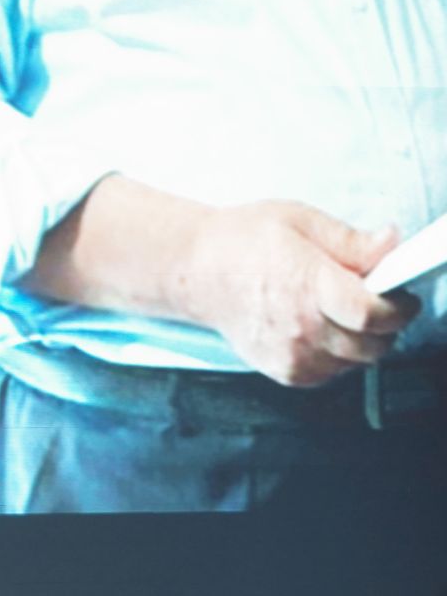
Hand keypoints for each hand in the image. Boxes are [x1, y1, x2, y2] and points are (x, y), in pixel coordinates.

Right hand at [185, 201, 415, 386]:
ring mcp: (290, 353)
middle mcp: (299, 326)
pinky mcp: (283, 370)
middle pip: (373, 344)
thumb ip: (350, 239)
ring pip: (356, 362)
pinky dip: (337, 356)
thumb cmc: (241, 242)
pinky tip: (320, 329)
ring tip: (339, 313)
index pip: (373, 314)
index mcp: (307, 285)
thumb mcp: (299, 221)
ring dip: (361, 341)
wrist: (193, 272)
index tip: (400, 295)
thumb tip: (391, 243)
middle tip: (371, 299)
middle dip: (384, 324)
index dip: (399, 307)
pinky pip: (332, 374)